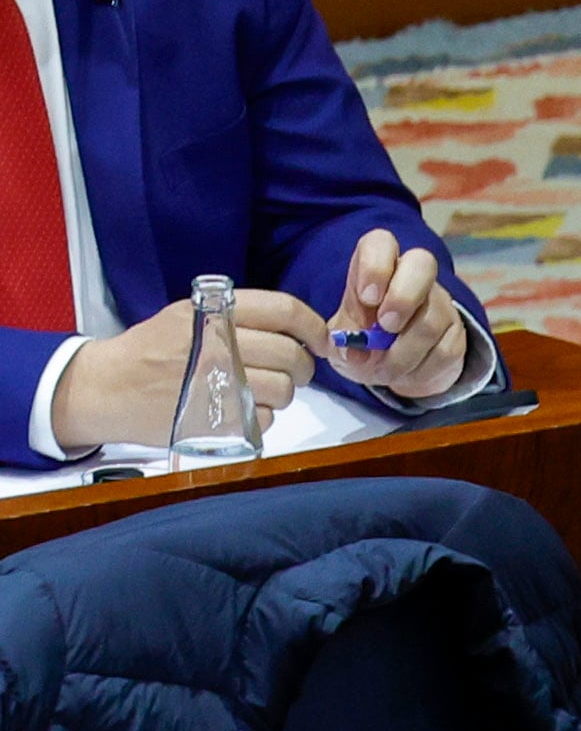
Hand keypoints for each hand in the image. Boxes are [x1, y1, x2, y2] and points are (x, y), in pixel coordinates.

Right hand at [45, 289, 320, 453]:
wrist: (108, 387)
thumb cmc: (153, 349)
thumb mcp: (188, 316)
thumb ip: (239, 317)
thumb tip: (299, 331)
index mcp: (212, 311)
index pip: (284, 310)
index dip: (314, 326)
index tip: (322, 340)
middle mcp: (219, 343)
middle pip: (293, 356)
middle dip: (303, 368)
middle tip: (290, 372)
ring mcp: (219, 383)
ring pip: (285, 391)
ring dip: (280, 394)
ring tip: (253, 390)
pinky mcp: (219, 419)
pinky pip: (266, 419)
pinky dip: (259, 418)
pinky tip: (235, 409)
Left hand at [326, 230, 472, 400]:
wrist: (388, 367)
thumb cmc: (359, 340)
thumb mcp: (340, 338)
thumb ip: (341, 339)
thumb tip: (352, 349)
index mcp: (376, 265)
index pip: (382, 243)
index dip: (376, 266)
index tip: (366, 298)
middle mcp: (412, 275)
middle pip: (422, 263)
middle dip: (403, 297)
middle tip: (386, 327)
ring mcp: (439, 302)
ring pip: (431, 319)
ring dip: (403, 352)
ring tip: (383, 371)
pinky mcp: (456, 333)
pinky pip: (444, 351)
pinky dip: (419, 371)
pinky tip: (404, 376)